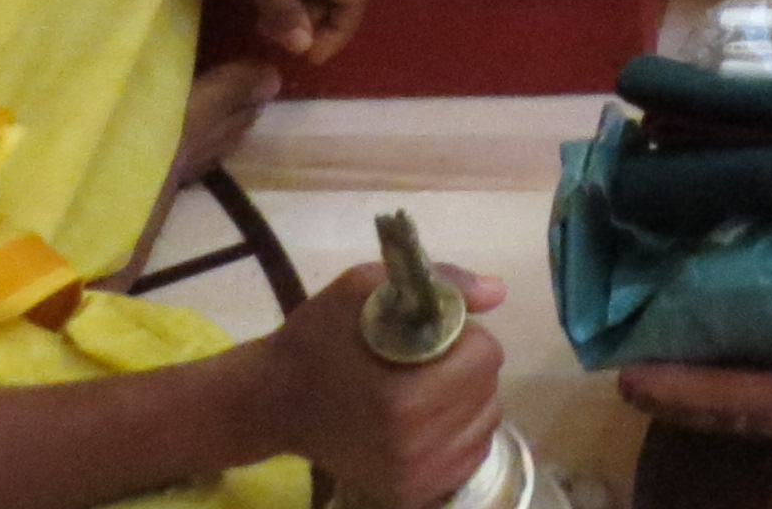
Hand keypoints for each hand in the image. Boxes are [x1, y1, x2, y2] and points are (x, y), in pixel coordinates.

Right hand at [259, 263, 506, 508]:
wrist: (273, 402)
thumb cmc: (319, 338)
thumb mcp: (368, 289)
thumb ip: (441, 283)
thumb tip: (498, 292)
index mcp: (406, 397)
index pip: (484, 357)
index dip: (465, 335)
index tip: (435, 333)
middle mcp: (415, 445)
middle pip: (487, 390)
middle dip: (466, 367)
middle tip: (428, 360)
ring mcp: (413, 476)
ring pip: (484, 425)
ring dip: (466, 400)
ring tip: (426, 388)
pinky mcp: (410, 495)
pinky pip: (468, 457)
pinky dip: (459, 433)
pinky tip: (428, 418)